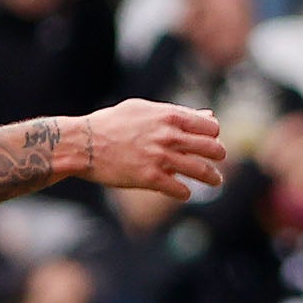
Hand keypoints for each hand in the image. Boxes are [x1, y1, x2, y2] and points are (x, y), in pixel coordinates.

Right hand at [83, 100, 226, 199]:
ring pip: (202, 171)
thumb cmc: (112, 123)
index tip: (210, 142)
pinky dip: (184, 192)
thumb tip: (208, 115)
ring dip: (212, 178)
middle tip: (216, 163)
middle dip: (218, 156)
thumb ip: (177, 113)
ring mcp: (161, 158)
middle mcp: (169, 136)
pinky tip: (182, 191)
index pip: (210, 126)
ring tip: (215, 180)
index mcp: (169, 116)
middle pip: (212, 148)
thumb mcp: (145, 110)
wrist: (84, 143)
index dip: (213, 135)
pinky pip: (181, 190)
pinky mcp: (151, 178)